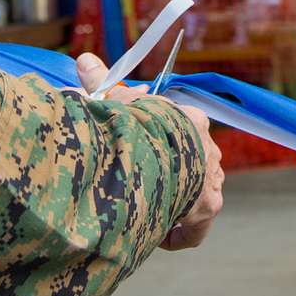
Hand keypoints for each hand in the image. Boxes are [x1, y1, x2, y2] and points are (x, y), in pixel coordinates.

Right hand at [74, 53, 223, 250]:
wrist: (153, 151)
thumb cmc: (132, 124)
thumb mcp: (114, 102)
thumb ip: (101, 84)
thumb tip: (84, 59)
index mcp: (189, 120)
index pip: (178, 131)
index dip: (155, 145)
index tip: (136, 155)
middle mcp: (206, 147)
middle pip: (188, 164)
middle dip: (166, 176)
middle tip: (139, 187)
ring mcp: (212, 177)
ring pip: (194, 194)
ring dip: (172, 203)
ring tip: (144, 211)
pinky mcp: (209, 206)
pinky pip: (194, 226)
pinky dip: (175, 232)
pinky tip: (154, 235)